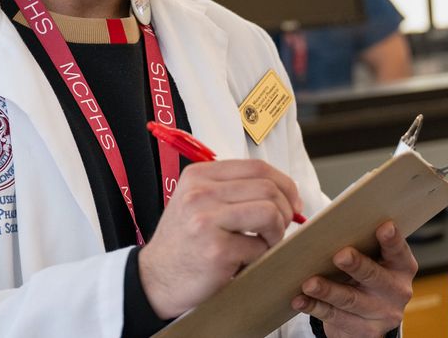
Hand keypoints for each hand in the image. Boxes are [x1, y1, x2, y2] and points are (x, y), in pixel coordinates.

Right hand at [138, 159, 303, 318]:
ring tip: (262, 244)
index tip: (292, 203)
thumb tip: (285, 193)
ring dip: (276, 233)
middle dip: (285, 211)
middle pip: (268, 188)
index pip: (257, 167)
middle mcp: (200, 193)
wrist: (154, 280)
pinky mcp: (217, 251)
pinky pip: (260, 247)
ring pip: (270, 213)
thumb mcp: (197, 203)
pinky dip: (260, 256)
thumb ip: (233, 191)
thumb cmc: (183, 243)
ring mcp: (207, 221)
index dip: (284, 184)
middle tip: (279, 229)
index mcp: (199, 176)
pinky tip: (244, 261)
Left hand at [291, 221, 416, 337]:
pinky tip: (300, 300)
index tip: (384, 227)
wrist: (369, 316)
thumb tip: (329, 230)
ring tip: (309, 283)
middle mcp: (397, 290)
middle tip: (340, 255)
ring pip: (351, 300)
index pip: (397, 250)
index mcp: (401, 266)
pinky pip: (335, 317)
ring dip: (328, 291)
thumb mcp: (372, 260)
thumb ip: (361, 244)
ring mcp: (382, 313)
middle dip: (357, 265)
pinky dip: (315, 307)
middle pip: (374, 276)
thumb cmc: (365, 273)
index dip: (392, 239)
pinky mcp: (365, 331)